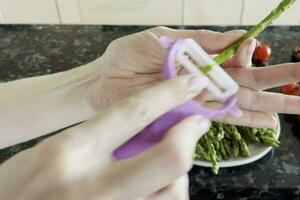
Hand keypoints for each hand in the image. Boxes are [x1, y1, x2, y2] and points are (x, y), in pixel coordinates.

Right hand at [0, 74, 208, 199]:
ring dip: (179, 170)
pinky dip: (168, 191)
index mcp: (69, 151)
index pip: (132, 113)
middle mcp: (94, 186)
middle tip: (196, 122)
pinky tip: (159, 183)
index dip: (167, 94)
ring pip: (174, 191)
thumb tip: (149, 124)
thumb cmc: (23, 185)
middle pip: (169, 157)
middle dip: (189, 135)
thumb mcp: (53, 149)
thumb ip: (100, 136)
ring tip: (172, 156)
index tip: (190, 83)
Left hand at [87, 26, 299, 127]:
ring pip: (244, 100)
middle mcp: (206, 77)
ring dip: (274, 103)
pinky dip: (246, 119)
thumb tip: (235, 36)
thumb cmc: (128, 57)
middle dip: (285, 77)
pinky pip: (222, 117)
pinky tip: (268, 123)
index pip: (238, 54)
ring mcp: (201, 98)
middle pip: (251, 77)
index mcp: (201, 54)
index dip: (252, 51)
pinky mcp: (191, 114)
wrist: (103, 83)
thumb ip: (199, 39)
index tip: (256, 48)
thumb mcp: (163, 38)